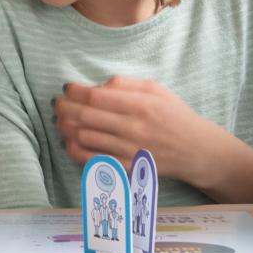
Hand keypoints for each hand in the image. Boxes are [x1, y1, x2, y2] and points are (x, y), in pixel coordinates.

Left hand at [54, 78, 212, 178]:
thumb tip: (97, 85)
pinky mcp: (126, 168)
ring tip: (60, 119)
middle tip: (57, 103)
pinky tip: (68, 141)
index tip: (68, 87)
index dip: (75, 91)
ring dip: (65, 127)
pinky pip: (91, 160)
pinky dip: (74, 150)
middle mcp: (133, 128)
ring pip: (84, 137)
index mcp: (141, 105)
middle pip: (85, 116)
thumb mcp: (156, 90)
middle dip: (65, 108)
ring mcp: (128, 150)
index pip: (97, 97)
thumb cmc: (174, 116)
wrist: (195, 151)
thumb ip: (126, 84)